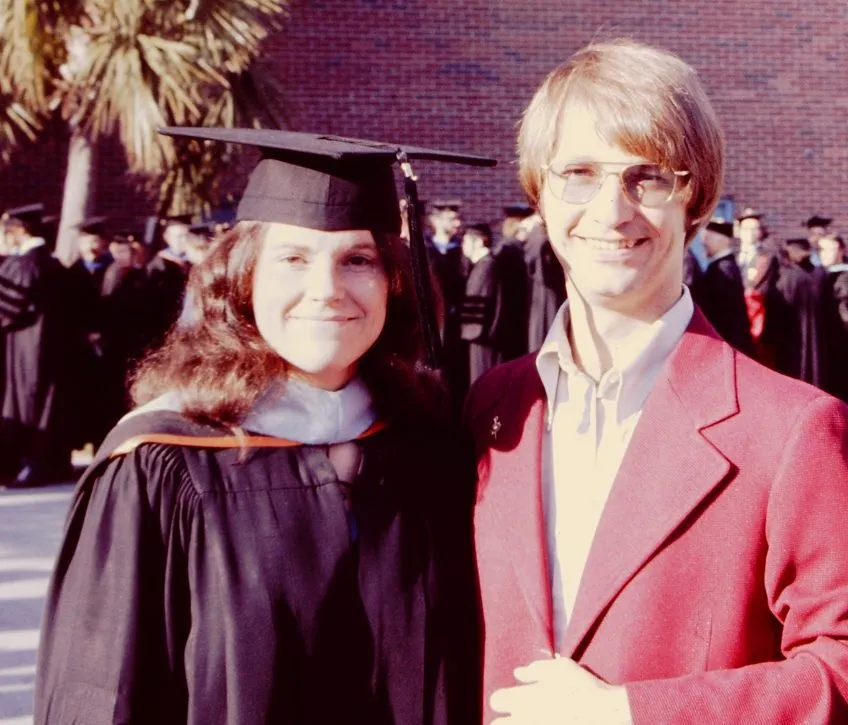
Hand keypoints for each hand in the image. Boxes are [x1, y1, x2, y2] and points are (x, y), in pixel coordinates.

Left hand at [490, 656, 631, 723]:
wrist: (608, 715)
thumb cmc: (584, 688)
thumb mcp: (560, 668)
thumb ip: (535, 669)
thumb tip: (517, 673)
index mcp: (524, 698)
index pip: (496, 701)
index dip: (503, 700)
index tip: (511, 701)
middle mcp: (525, 719)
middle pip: (498, 724)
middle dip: (505, 720)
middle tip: (521, 716)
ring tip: (534, 721)